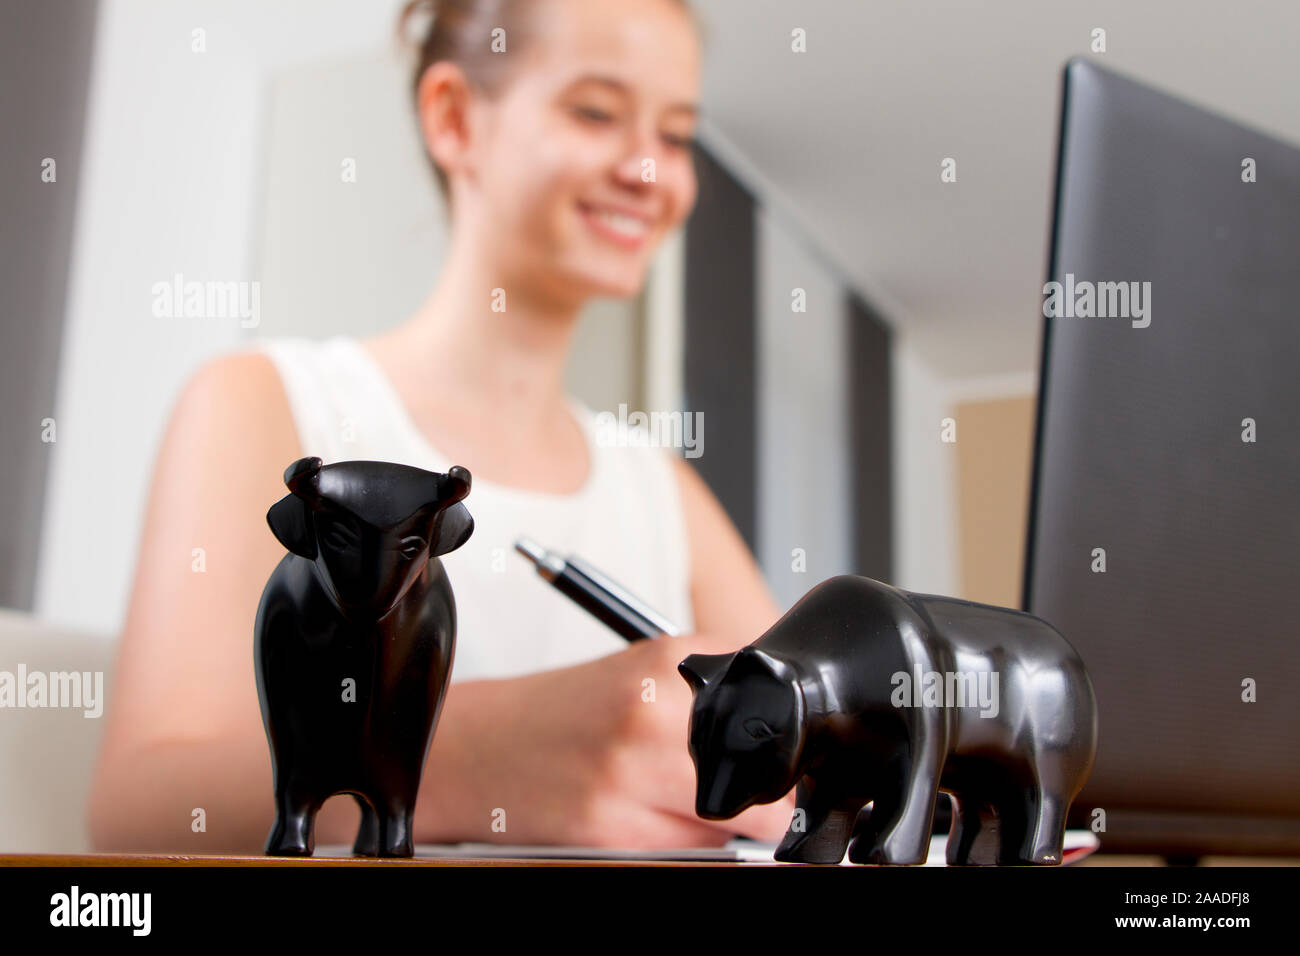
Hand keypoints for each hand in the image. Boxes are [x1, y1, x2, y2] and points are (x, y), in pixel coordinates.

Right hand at [414, 632, 797, 846]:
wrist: (476, 747)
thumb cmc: (566, 712)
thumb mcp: (647, 670)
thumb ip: (720, 686)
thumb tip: (792, 725)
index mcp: (673, 664)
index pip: (778, 716)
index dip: (783, 749)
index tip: (774, 760)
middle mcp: (656, 715)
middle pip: (768, 786)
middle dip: (764, 800)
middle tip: (738, 795)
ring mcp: (632, 777)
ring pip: (735, 831)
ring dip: (723, 829)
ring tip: (676, 803)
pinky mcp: (612, 834)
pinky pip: (689, 856)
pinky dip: (683, 849)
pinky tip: (648, 822)